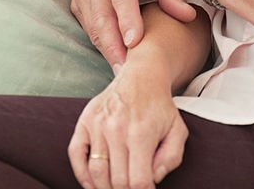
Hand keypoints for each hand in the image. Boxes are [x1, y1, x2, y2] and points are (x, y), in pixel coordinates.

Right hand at [69, 64, 186, 188]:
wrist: (142, 74)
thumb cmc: (159, 105)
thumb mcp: (177, 129)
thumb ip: (171, 158)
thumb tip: (153, 179)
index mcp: (141, 133)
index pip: (138, 182)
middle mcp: (117, 129)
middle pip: (117, 181)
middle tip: (132, 185)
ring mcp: (98, 125)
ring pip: (97, 173)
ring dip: (105, 188)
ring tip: (115, 187)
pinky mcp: (85, 121)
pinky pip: (75, 155)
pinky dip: (82, 175)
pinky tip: (93, 183)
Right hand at [71, 0, 195, 69]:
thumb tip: (188, 16)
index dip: (127, 19)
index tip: (135, 42)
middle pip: (103, 17)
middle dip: (115, 47)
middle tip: (130, 71)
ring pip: (93, 27)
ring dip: (107, 50)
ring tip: (124, 70)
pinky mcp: (76, 2)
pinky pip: (87, 28)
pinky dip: (101, 44)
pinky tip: (115, 56)